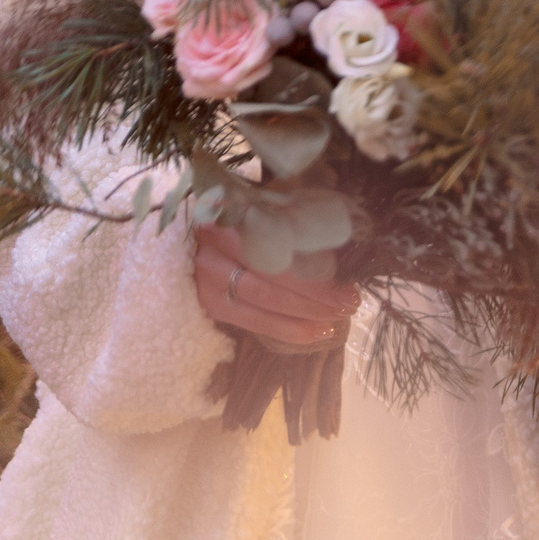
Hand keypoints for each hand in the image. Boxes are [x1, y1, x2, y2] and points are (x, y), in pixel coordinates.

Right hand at [191, 224, 357, 348]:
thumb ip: (284, 214)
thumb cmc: (233, 219)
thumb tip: (333, 229)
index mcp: (229, 217)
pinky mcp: (211, 305)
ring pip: (264, 301)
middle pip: (272, 274)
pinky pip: (254, 322)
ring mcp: (209, 279)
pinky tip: (316, 332)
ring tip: (338, 318)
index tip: (345, 273)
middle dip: (316, 292)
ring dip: (306, 313)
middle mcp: (214, 247)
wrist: (188, 242)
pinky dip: (288, 330)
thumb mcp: (256, 207)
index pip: (276, 244)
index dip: (312, 261)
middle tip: (350, 301)